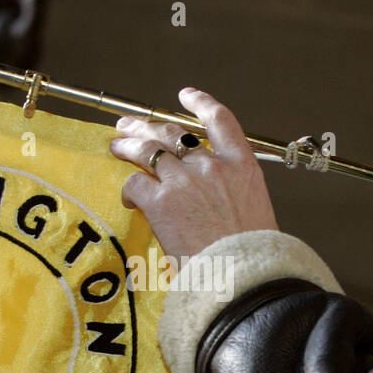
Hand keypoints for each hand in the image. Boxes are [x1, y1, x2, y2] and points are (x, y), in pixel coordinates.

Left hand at [113, 88, 277, 257]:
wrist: (243, 276)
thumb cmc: (253, 255)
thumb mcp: (255, 211)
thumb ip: (232, 193)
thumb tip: (214, 198)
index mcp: (241, 166)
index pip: (220, 120)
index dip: (201, 103)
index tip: (187, 96)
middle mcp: (211, 166)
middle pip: (173, 132)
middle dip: (148, 125)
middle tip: (131, 125)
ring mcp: (184, 181)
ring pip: (147, 151)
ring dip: (128, 145)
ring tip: (116, 145)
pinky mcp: (160, 202)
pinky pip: (135, 183)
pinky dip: (129, 188)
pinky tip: (128, 196)